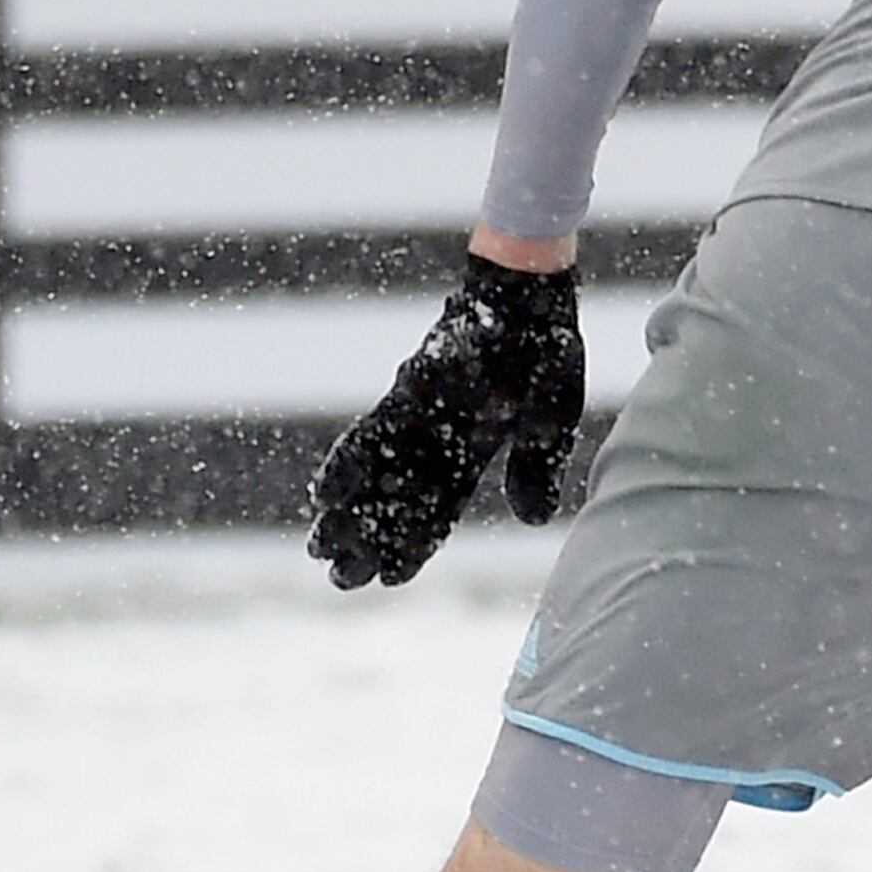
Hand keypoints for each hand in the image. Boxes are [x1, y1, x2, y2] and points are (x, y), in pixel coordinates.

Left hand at [308, 254, 585, 589]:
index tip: (388, 580)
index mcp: (476, 449)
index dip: (415, 546)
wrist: (529, 291)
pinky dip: (350, 463)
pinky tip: (324, 492)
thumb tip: (532, 520)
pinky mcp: (410, 387)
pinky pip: (374, 431)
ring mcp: (421, 413)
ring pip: (378, 473)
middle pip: (399, 500)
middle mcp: (440, 438)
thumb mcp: (553, 416)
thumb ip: (537, 467)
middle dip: (369, 539)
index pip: (441, 510)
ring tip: (318, 547)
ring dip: (348, 510)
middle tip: (337, 578)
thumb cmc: (546, 348)